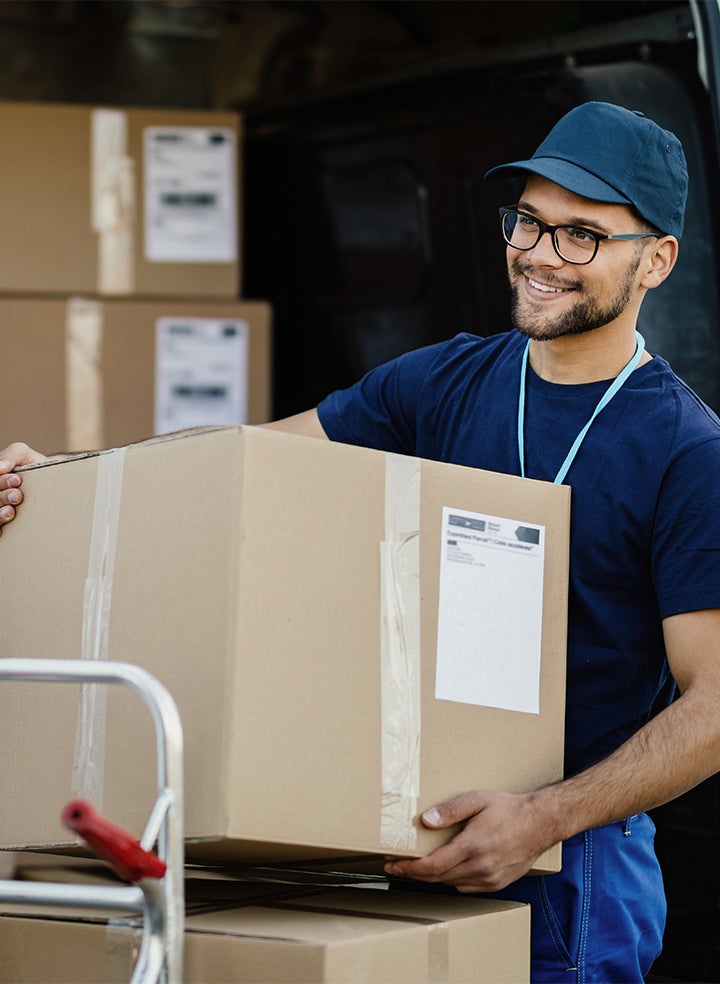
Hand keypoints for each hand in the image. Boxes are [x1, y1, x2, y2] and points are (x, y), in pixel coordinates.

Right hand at [0, 442, 47, 534]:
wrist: (55, 482)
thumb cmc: (34, 466)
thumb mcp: (22, 454)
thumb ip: (11, 455)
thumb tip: (0, 468)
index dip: (1, 482)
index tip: (17, 480)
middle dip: (2, 496)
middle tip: (17, 496)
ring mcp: (0, 509)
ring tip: (11, 512)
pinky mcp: (6, 523)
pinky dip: (0, 527)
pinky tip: (6, 524)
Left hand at [384, 789, 551, 892]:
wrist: (540, 823)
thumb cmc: (508, 808)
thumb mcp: (477, 800)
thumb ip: (450, 810)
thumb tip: (426, 820)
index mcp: (472, 846)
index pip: (432, 866)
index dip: (408, 868)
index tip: (392, 864)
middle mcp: (480, 867)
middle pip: (437, 878)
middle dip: (412, 873)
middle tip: (394, 866)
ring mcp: (489, 879)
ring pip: (450, 884)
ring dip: (430, 878)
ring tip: (414, 867)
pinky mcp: (496, 884)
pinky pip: (465, 886)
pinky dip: (450, 880)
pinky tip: (444, 869)